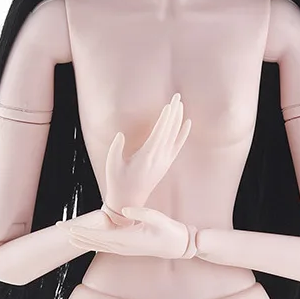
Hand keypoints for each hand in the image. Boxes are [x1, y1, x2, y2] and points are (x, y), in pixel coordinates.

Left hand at [67, 206, 189, 259]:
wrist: (178, 246)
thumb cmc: (169, 230)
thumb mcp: (157, 218)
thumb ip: (141, 212)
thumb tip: (123, 210)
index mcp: (126, 239)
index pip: (98, 236)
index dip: (82, 232)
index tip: (68, 228)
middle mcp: (122, 246)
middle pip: (93, 241)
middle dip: (75, 234)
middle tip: (58, 227)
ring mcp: (124, 249)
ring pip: (97, 245)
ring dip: (81, 239)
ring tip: (67, 234)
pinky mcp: (126, 247)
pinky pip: (105, 246)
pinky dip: (93, 242)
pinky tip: (87, 241)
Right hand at [103, 93, 191, 213]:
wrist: (129, 202)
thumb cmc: (117, 182)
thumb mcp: (112, 164)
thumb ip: (116, 148)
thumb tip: (121, 134)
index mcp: (147, 156)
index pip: (160, 133)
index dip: (165, 118)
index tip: (170, 104)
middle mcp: (159, 158)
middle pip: (170, 131)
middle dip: (174, 112)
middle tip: (177, 95)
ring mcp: (164, 161)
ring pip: (175, 136)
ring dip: (178, 119)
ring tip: (181, 104)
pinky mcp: (166, 164)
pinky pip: (177, 146)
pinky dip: (183, 134)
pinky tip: (187, 124)